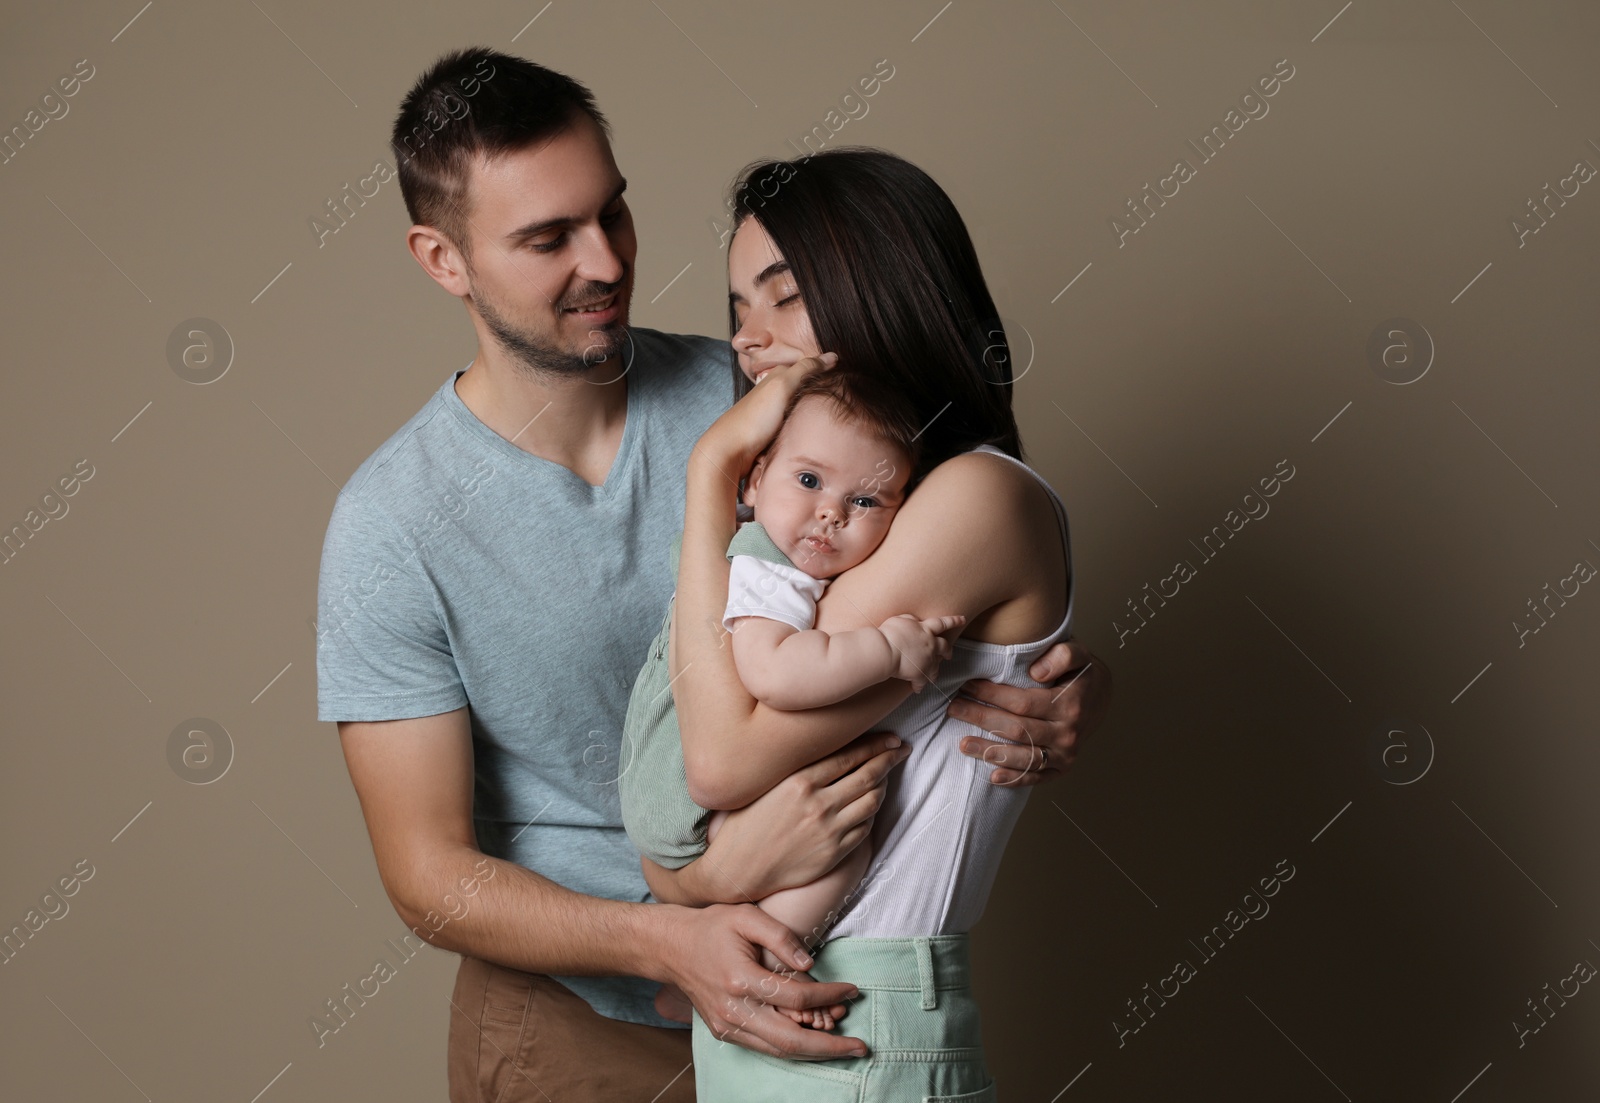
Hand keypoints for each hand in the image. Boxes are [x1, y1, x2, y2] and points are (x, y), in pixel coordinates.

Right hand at [660, 902, 869, 1059]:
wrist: (671, 947)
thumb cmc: (711, 927)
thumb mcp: (746, 916)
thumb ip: (781, 936)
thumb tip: (810, 964)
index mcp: (740, 979)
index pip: (797, 997)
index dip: (829, 995)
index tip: (853, 989)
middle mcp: (733, 1010)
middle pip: (791, 1040)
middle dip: (830, 1047)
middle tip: (862, 1047)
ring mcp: (727, 1026)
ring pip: (779, 1051)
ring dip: (816, 1053)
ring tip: (845, 1047)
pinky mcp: (725, 1032)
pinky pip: (765, 1048)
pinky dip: (793, 1048)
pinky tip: (815, 1042)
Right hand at [692, 732, 908, 901]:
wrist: (738, 870)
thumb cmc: (745, 825)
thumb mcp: (764, 786)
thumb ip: (796, 769)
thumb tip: (828, 751)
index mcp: (799, 781)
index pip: (849, 756)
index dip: (875, 745)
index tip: (890, 739)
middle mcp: (818, 804)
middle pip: (868, 775)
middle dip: (889, 760)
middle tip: (900, 750)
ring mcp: (829, 831)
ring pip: (871, 801)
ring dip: (884, 786)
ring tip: (887, 776)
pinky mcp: (834, 854)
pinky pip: (864, 828)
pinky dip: (872, 813)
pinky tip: (871, 805)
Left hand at [694, 353, 837, 475]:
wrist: (729, 451)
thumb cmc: (754, 418)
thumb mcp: (782, 386)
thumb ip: (806, 369)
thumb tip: (833, 355)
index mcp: (776, 377)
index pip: (807, 367)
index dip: (826, 370)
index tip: (847, 376)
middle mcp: (774, 392)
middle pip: (805, 387)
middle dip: (822, 390)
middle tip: (845, 395)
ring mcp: (773, 413)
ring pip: (800, 406)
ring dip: (814, 409)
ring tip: (834, 413)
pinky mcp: (772, 432)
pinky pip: (795, 423)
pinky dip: (806, 423)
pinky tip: (815, 429)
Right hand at [879, 614, 964, 692]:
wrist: (885, 651)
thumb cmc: (889, 633)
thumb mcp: (899, 619)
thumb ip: (910, 619)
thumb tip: (915, 620)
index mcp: (925, 630)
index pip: (942, 623)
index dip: (953, 621)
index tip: (962, 619)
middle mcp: (930, 644)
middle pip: (944, 647)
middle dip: (948, 651)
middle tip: (949, 655)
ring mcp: (927, 660)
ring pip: (936, 667)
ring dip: (935, 671)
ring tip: (934, 675)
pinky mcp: (920, 674)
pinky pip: (922, 682)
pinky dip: (919, 686)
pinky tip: (917, 689)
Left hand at [946, 638, 1111, 785]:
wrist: (1102, 697)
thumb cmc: (1081, 673)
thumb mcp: (1078, 654)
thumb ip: (1062, 655)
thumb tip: (1037, 672)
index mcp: (1069, 705)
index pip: (1022, 703)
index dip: (992, 695)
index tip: (968, 685)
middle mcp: (1068, 733)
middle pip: (1017, 730)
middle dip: (982, 719)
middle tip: (954, 709)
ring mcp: (1066, 754)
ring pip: (1023, 757)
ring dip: (990, 753)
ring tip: (962, 744)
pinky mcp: (1063, 768)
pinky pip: (1037, 777)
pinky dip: (1014, 779)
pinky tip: (992, 776)